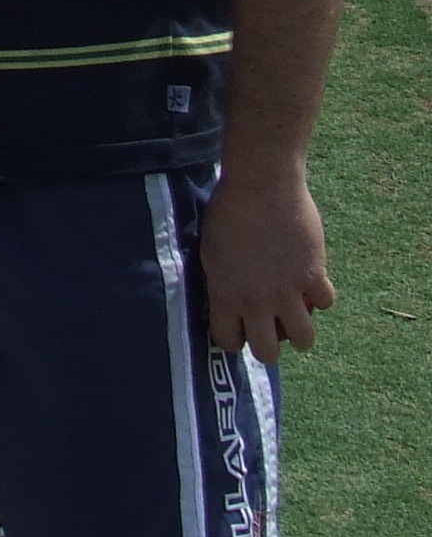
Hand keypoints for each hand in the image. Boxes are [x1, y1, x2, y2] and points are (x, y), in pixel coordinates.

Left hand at [200, 167, 333, 361]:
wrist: (261, 183)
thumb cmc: (228, 209)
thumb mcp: (210, 250)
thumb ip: (219, 282)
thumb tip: (225, 304)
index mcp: (225, 294)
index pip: (228, 343)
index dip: (234, 338)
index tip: (239, 328)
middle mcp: (257, 301)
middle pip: (268, 354)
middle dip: (270, 345)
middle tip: (270, 325)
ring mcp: (287, 291)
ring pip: (304, 340)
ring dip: (301, 329)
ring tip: (296, 311)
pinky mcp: (314, 275)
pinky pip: (326, 303)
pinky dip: (321, 294)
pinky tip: (312, 278)